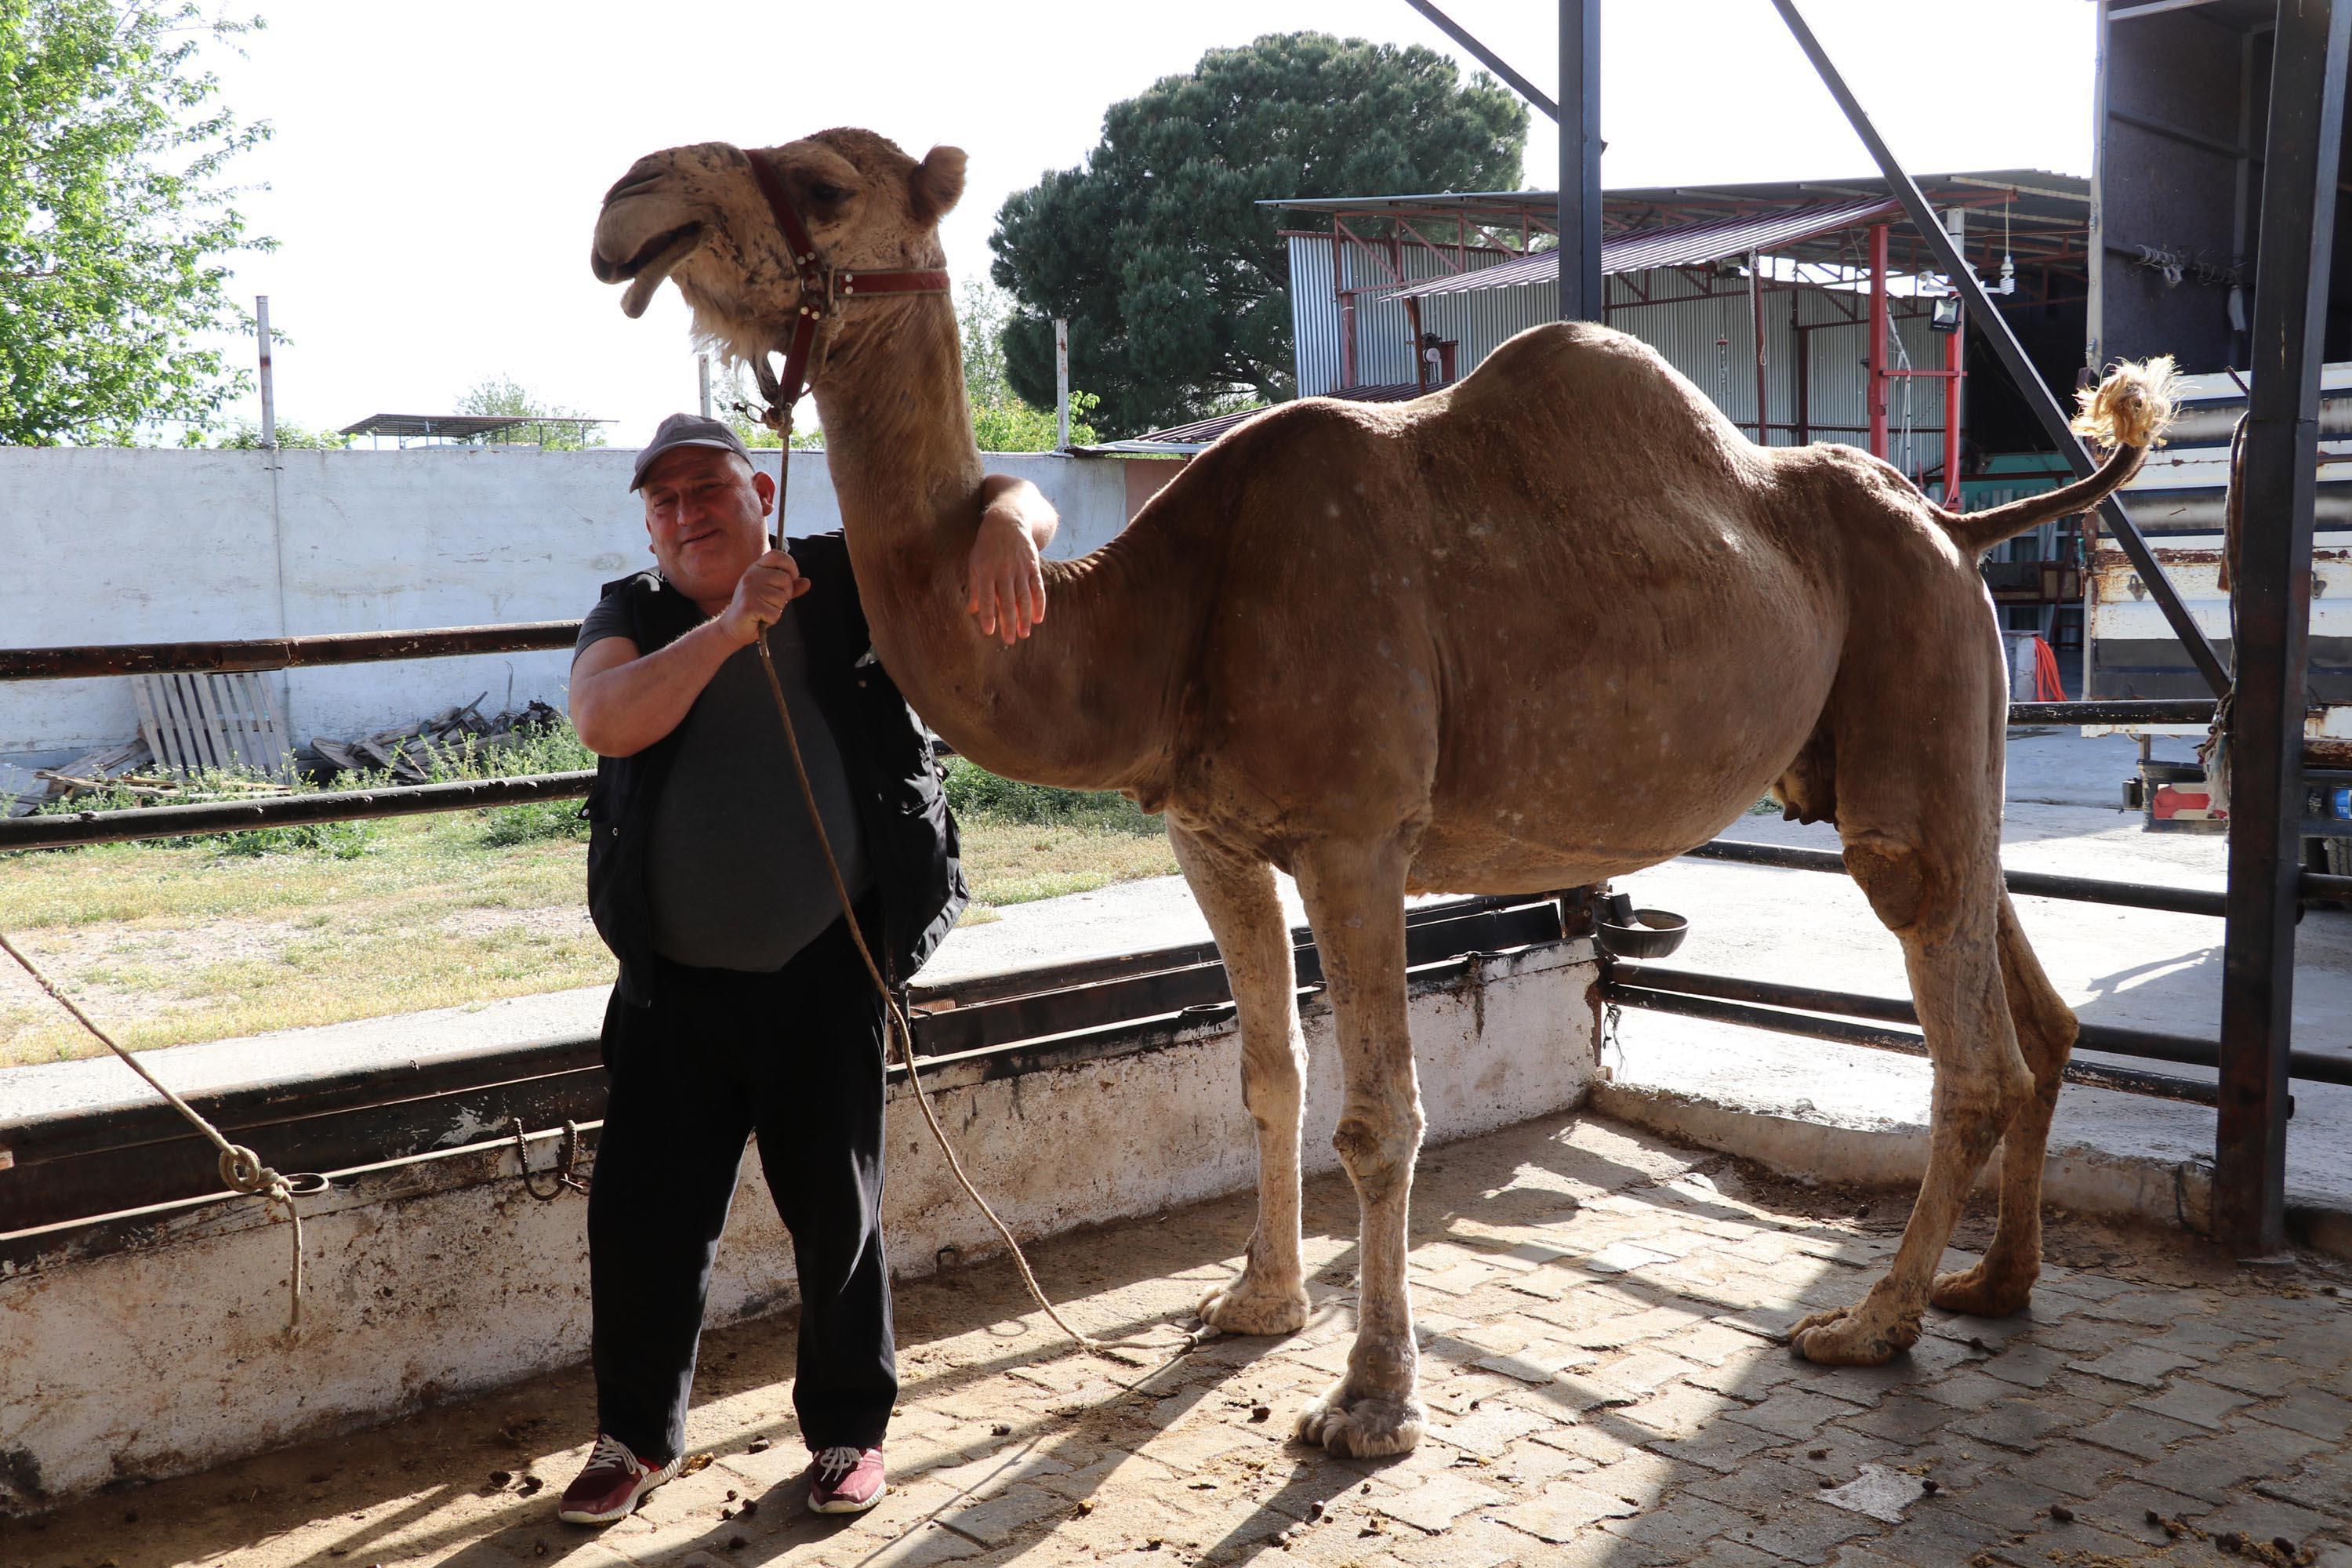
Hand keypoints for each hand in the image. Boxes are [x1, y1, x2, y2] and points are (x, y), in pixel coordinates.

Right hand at [717, 549, 810, 645]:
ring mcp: (748, 590)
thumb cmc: (753, 608)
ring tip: (764, 610)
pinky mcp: (749, 606)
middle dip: (785, 594)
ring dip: (777, 609)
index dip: (790, 565)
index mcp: (756, 568)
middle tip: (771, 602)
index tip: (792, 578)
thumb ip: (790, 587)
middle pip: (785, 579)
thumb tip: (807, 582)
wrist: (732, 627)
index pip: (777, 555)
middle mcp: (751, 575)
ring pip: (781, 598)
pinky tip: (760, 618)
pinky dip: (771, 619)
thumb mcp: (772, 593)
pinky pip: (774, 613)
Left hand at [965, 506, 1046, 645]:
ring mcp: (1020, 569)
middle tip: (1009, 640)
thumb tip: (972, 611)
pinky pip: (1037, 588)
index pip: (987, 597)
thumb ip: (976, 588)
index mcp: (985, 571)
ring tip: (1024, 634)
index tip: (989, 632)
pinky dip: (1039, 604)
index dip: (988, 615)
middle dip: (1009, 622)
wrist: (1008, 521)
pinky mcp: (1033, 566)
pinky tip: (1037, 618)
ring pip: (1024, 597)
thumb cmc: (987, 546)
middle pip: (1007, 601)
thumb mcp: (975, 563)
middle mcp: (1003, 571)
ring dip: (1024, 617)